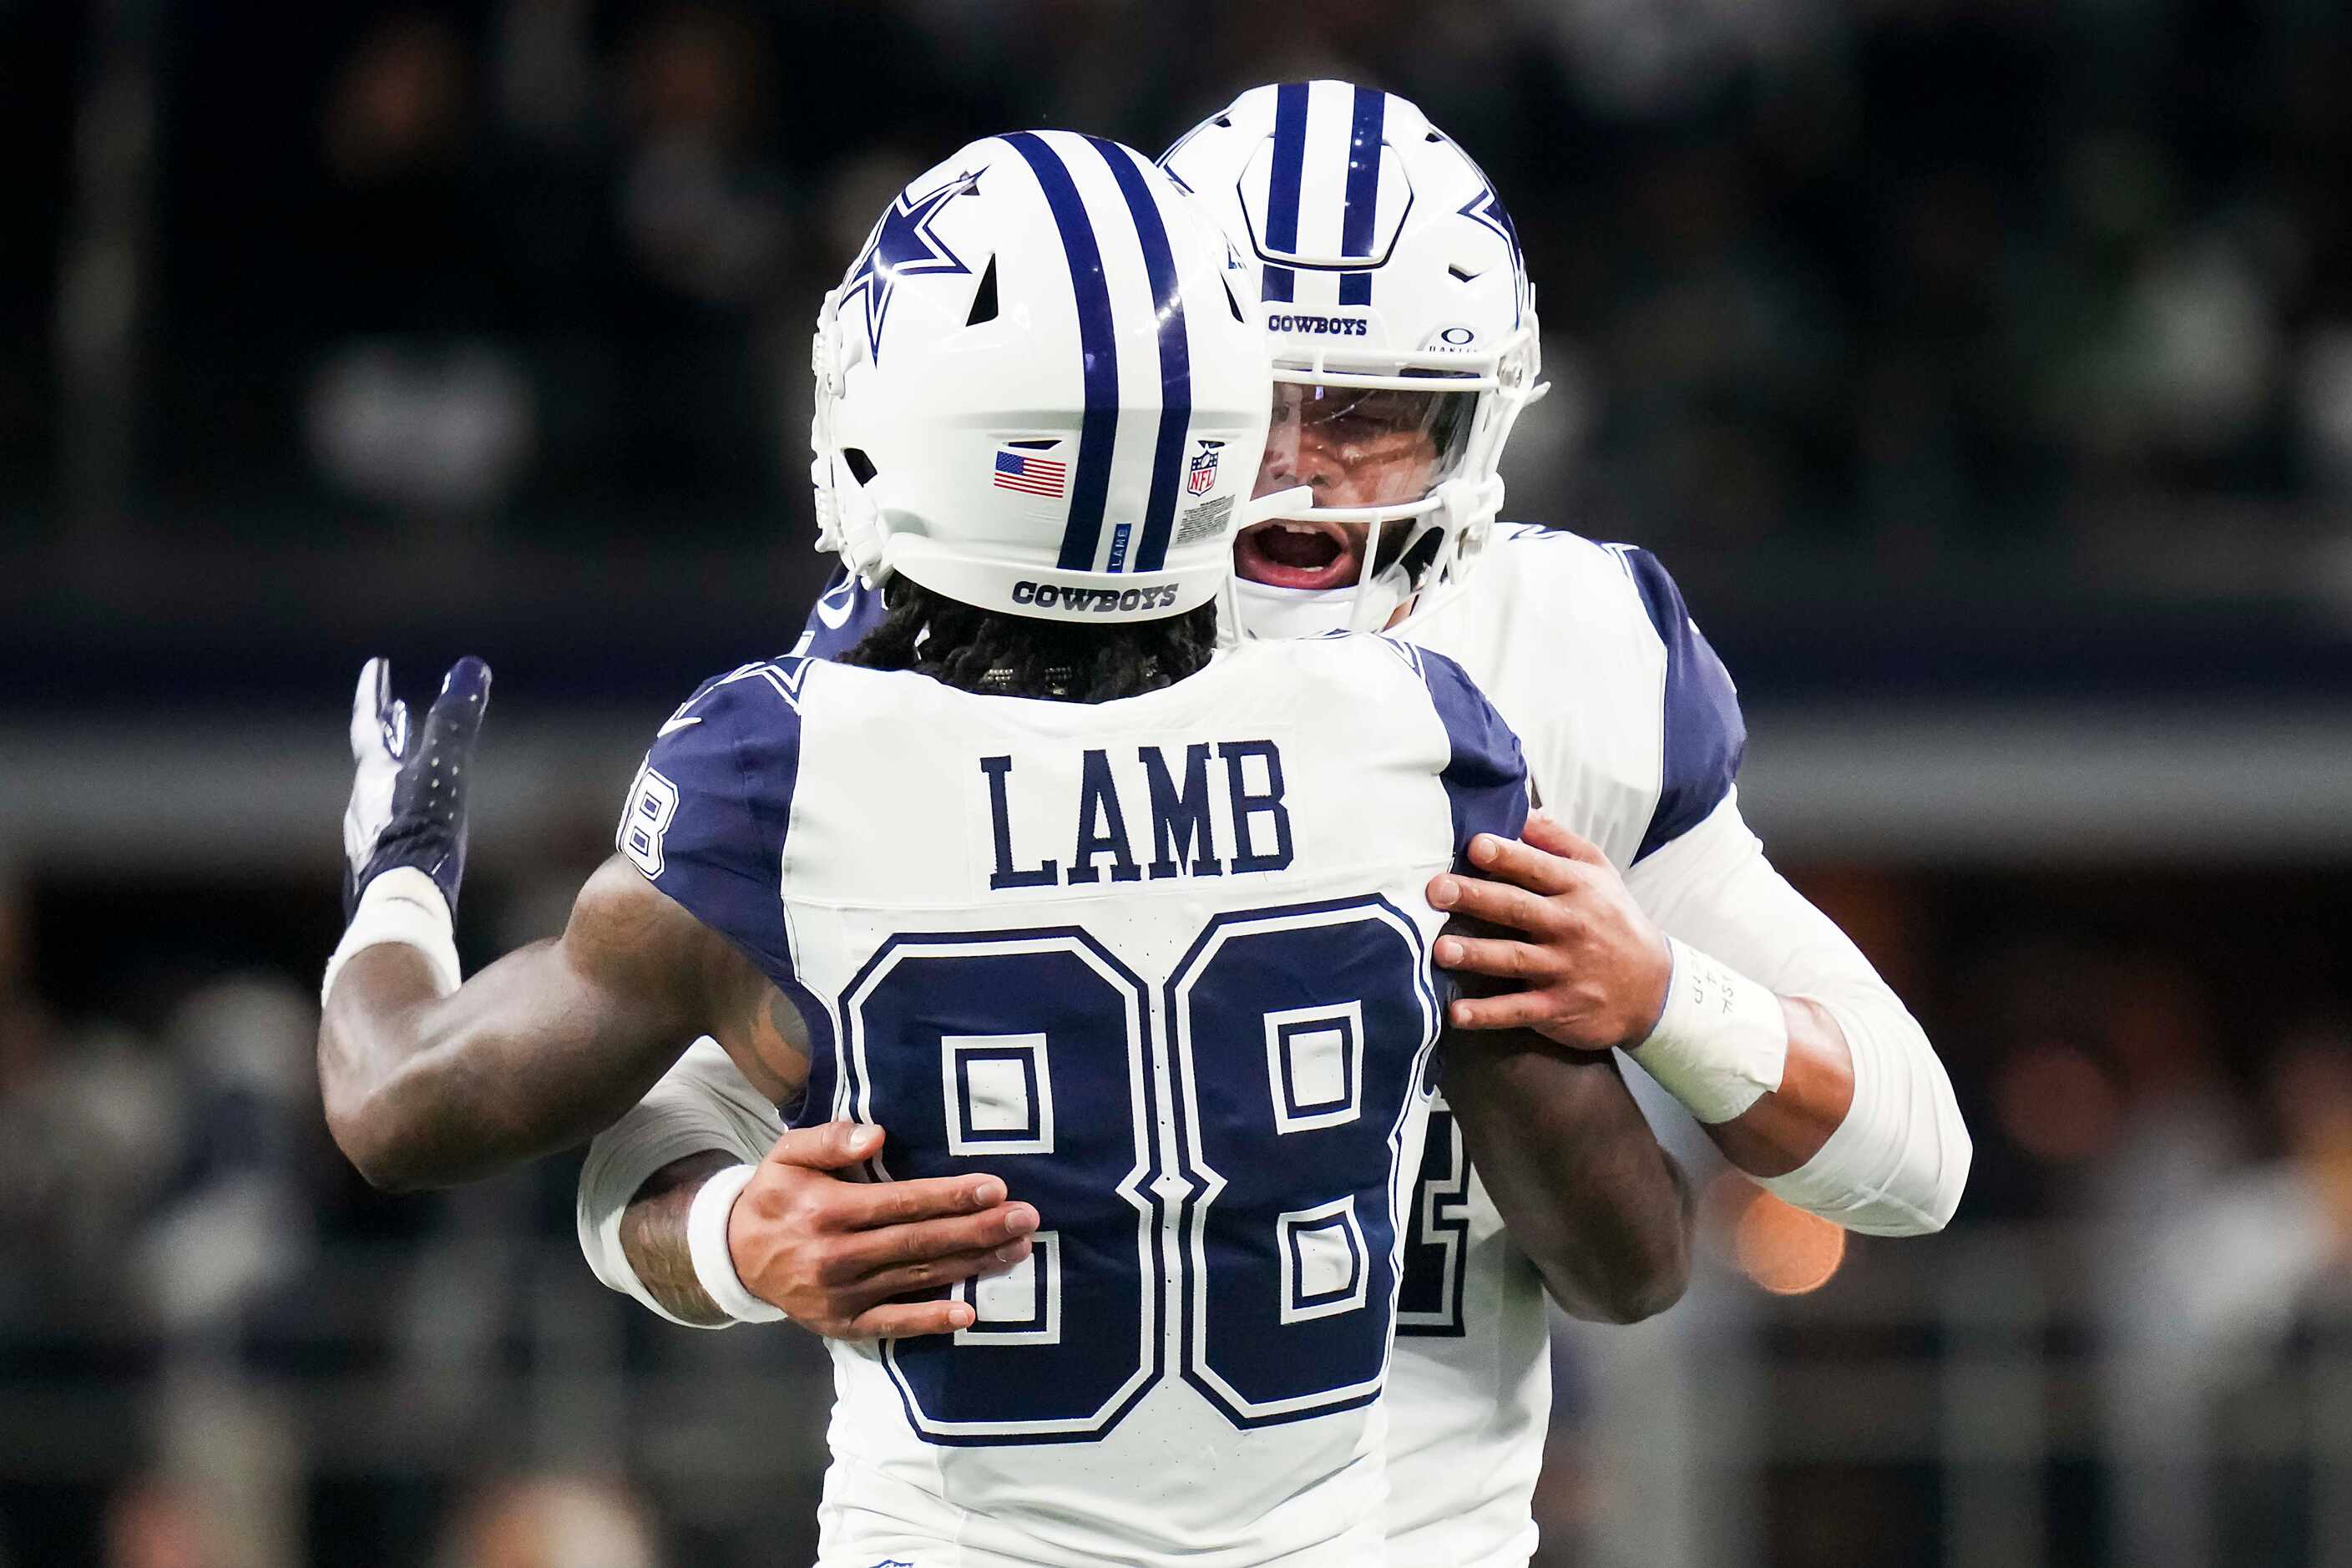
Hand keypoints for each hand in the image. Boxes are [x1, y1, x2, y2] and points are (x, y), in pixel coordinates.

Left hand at [344, 656, 491, 916]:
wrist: (401, 903)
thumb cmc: (421, 834)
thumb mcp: (443, 771)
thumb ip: (455, 722)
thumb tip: (471, 668)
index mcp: (374, 777)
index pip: (369, 723)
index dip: (374, 693)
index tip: (377, 666)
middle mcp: (364, 804)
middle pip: (374, 759)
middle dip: (390, 732)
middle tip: (397, 710)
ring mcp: (367, 839)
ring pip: (381, 794)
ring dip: (396, 772)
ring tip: (410, 765)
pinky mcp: (377, 869)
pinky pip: (388, 826)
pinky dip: (401, 810)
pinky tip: (413, 828)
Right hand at [727, 1120, 1038, 1338]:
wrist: (733, 1256)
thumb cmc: (775, 1196)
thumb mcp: (787, 1154)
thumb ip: (829, 1139)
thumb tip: (875, 1133)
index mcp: (829, 1210)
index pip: (903, 1202)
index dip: (951, 1196)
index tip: (995, 1187)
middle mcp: (839, 1255)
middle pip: (921, 1242)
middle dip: (979, 1229)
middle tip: (1026, 1218)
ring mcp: (843, 1294)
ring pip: (918, 1278)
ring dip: (971, 1265)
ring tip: (1016, 1251)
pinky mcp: (843, 1324)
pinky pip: (893, 1324)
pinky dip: (931, 1320)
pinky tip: (969, 1311)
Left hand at [1428, 813, 1673, 1051]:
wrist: (1654, 988)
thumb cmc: (1613, 919)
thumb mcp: (1599, 872)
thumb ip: (1558, 842)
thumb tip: (1522, 810)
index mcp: (1577, 889)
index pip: (1538, 868)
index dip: (1508, 856)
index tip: (1476, 845)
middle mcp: (1570, 926)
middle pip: (1518, 909)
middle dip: (1476, 898)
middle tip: (1437, 890)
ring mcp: (1564, 969)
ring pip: (1514, 959)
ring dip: (1477, 955)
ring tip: (1441, 950)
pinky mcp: (1559, 1008)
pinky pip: (1519, 1009)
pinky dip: (1488, 1014)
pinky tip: (1457, 1013)